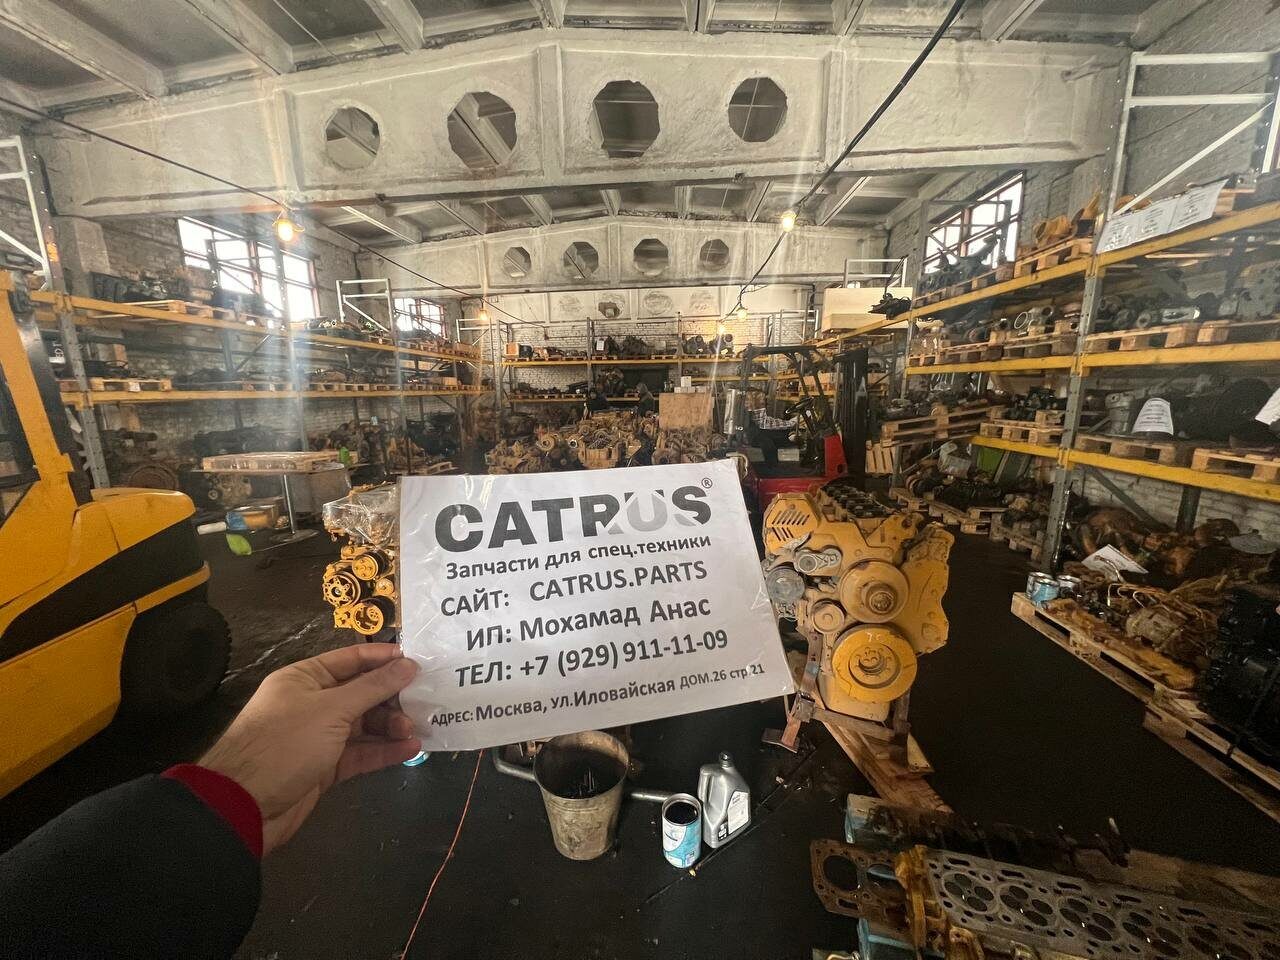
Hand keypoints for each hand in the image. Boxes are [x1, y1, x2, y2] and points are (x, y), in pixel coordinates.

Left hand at [200, 643, 420, 853]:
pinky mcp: (325, 767)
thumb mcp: (332, 709)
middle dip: (392, 698)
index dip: (384, 659)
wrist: (245, 805)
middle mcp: (312, 703)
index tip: (419, 661)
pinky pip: (360, 752)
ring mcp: (319, 737)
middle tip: (423, 702)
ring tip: (415, 730)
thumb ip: (373, 688)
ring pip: (364, 725)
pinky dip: (383, 750)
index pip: (351, 659)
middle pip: (361, 693)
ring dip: (390, 726)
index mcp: (305, 678)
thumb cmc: (286, 743)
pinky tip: (410, 749)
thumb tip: (408, 664)